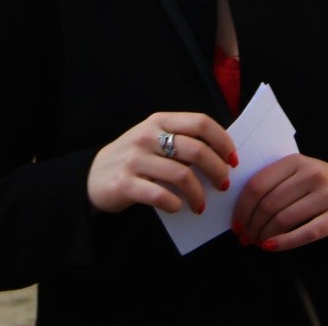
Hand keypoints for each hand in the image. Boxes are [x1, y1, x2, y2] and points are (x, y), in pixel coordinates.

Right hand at [86, 112, 236, 215]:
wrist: (94, 174)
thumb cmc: (136, 156)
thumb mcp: (155, 137)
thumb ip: (182, 139)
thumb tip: (222, 154)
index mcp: (160, 120)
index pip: (201, 123)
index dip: (222, 141)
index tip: (233, 160)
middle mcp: (148, 136)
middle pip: (196, 150)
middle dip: (217, 170)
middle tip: (223, 184)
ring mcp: (135, 159)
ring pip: (182, 175)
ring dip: (198, 193)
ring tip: (201, 204)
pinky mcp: (125, 184)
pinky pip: (160, 195)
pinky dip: (175, 204)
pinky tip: (178, 207)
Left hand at [231, 155, 327, 250]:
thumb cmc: (320, 184)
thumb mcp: (300, 172)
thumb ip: (275, 180)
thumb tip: (241, 206)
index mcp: (296, 161)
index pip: (259, 184)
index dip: (243, 207)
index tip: (236, 222)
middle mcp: (312, 175)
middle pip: (269, 203)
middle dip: (252, 224)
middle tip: (245, 237)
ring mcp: (326, 196)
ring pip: (284, 219)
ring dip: (265, 235)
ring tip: (258, 242)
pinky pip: (304, 233)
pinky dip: (283, 243)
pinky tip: (271, 247)